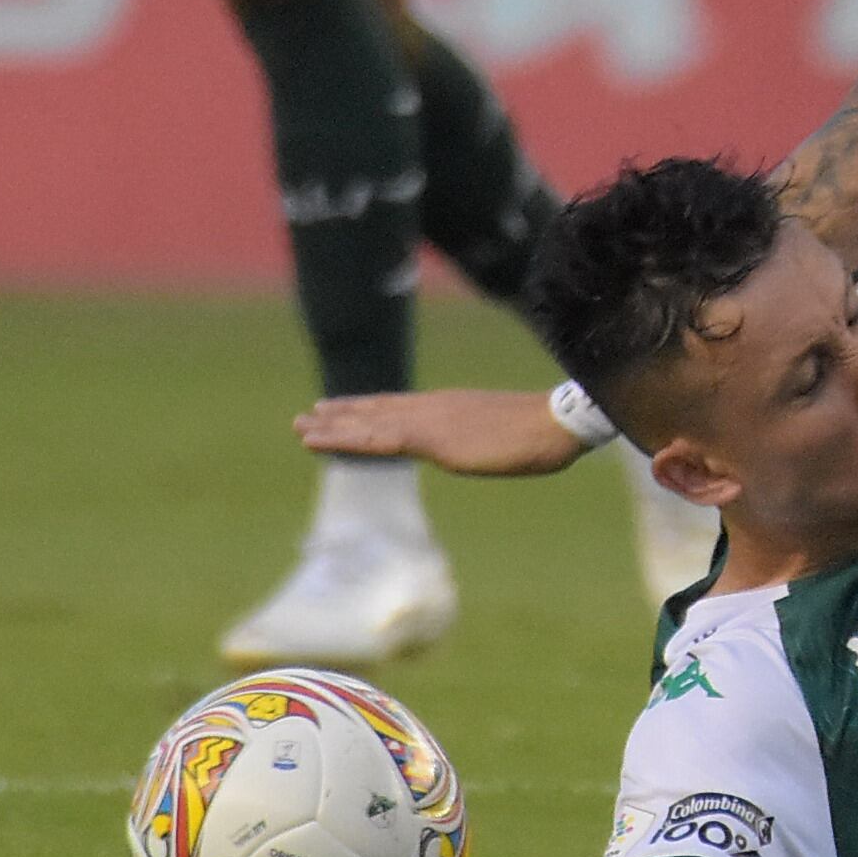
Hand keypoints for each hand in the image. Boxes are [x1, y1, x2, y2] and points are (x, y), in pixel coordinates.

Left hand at [296, 388, 588, 476]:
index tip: (341, 409)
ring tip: (301, 427)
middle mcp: (433, 408)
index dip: (369, 408)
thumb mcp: (507, 436)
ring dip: (332, 426)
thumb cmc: (544, 433)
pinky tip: (317, 440)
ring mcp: (429, 420)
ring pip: (368, 423)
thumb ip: (485, 439)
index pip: (400, 407)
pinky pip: (373, 439)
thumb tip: (482, 449)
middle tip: (307, 417)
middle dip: (343, 415)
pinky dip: (340, 438)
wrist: (556, 423)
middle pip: (378, 411)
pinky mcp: (427, 437)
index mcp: (452, 407)